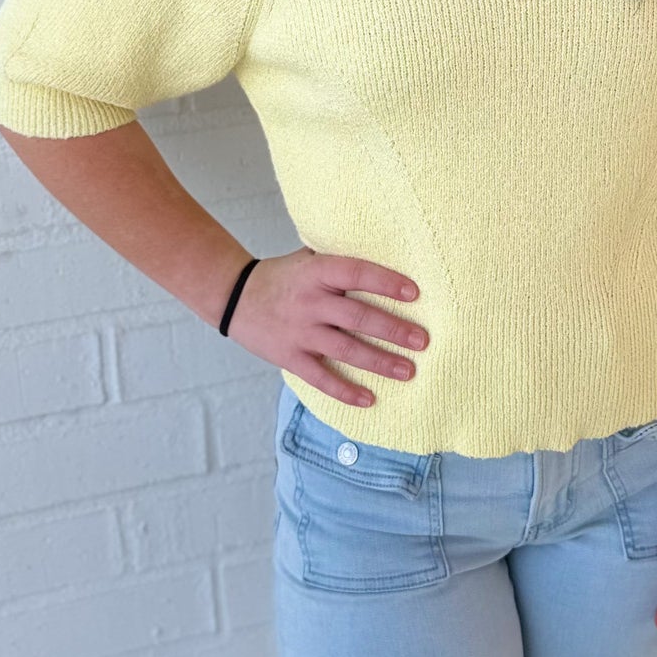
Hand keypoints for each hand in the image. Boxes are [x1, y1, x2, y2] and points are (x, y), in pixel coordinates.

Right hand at [224, 246, 428, 407]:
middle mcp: (311, 302)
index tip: (415, 293)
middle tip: (422, 341)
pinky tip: (369, 399)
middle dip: (394, 330)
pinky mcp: (290, 357)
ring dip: (380, 362)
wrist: (234, 296)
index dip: (387, 282)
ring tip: (408, 371)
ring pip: (346, 349)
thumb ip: (339, 262)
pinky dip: (345, 390)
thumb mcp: (308, 259)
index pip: (358, 273)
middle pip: (358, 316)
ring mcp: (300, 332)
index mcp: (317, 272)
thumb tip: (386, 257)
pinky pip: (321, 377)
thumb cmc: (282, 276)